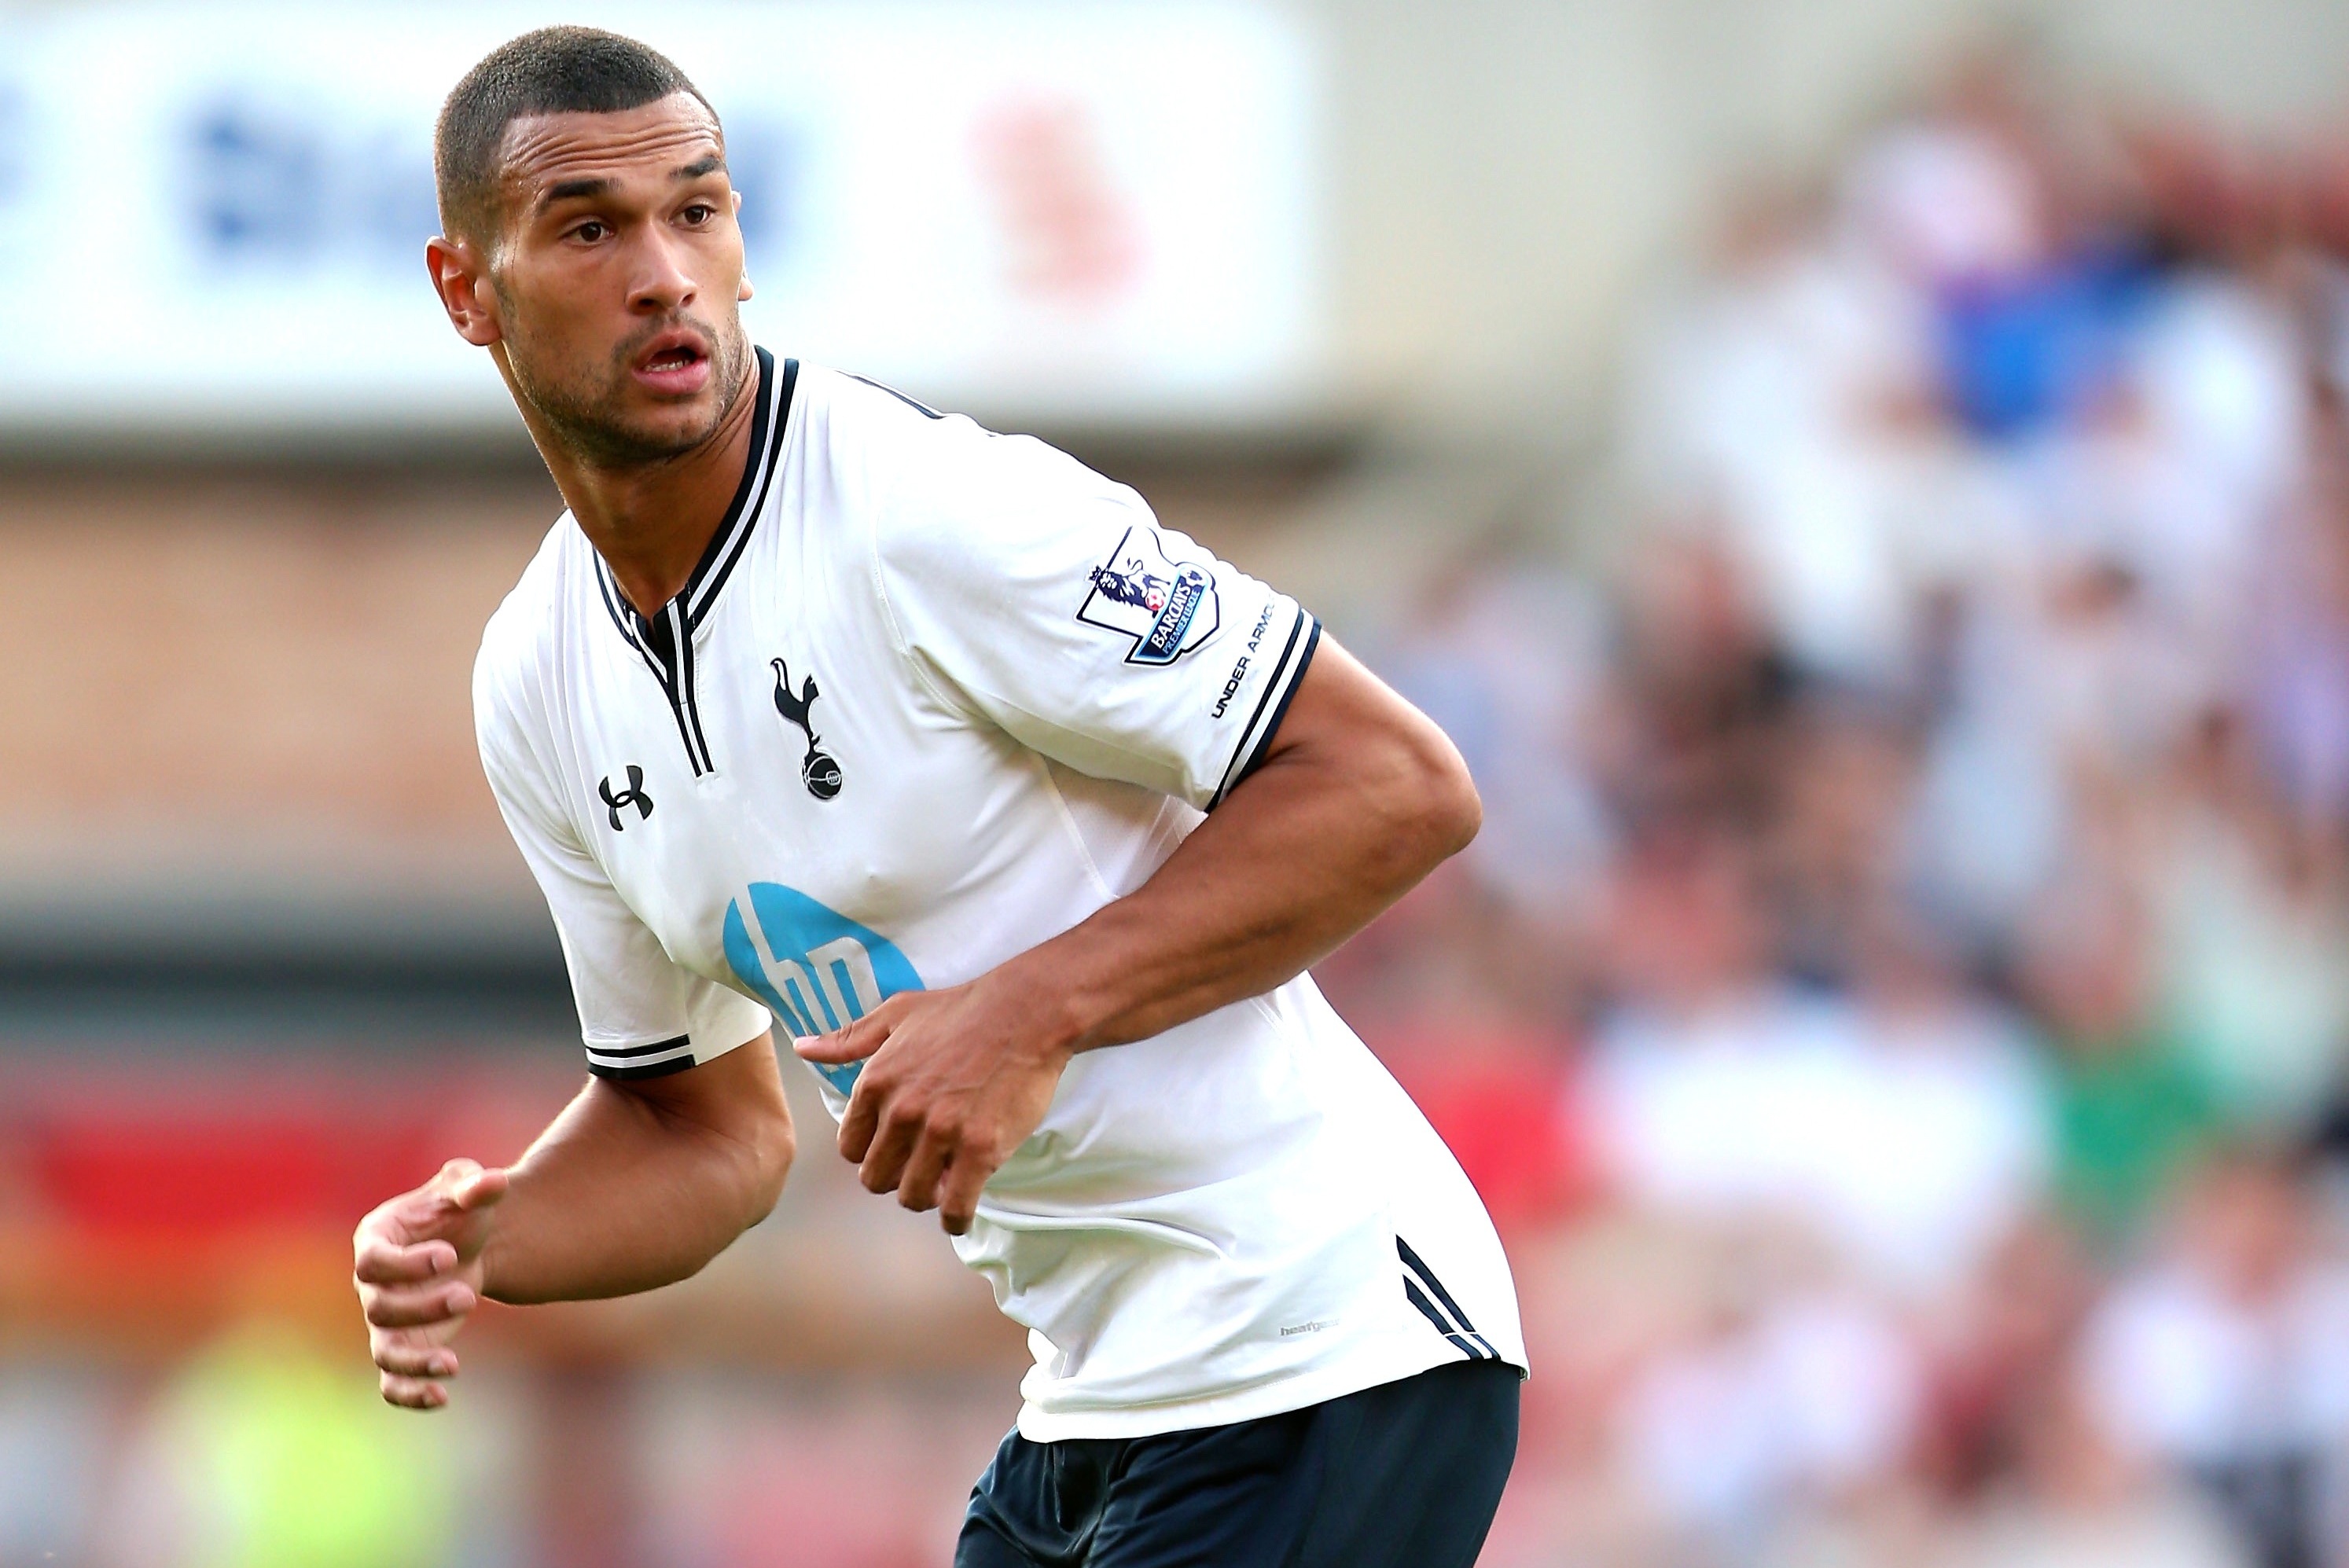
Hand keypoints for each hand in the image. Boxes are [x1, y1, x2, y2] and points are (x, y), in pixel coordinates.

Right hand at [352, 1158, 508, 1408]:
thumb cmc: (458, 1212)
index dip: (406, 1264)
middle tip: (468, 1295)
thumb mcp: (466, 1191)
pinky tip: (442, 1397)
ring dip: (415, 1360)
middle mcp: (372, 1285)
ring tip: (451, 1364)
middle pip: (380, 1308)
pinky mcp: (404, 1348)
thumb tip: (495, 1182)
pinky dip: (410, 1394)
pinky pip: (393, 1382)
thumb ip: (474, 1185)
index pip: (373, 1260)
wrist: (469, 1244)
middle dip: (423, 1306)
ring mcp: (385, 1322)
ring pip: (384, 1351)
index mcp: (376, 1241)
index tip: (449, 1256)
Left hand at [795, 980, 1070, 1234]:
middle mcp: (902, 1111)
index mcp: (876, 1082)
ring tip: (943, 1183)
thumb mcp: (897, 1015)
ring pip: (911, 1197)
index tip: (893, 1148)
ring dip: (925, 1197)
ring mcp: (941, 1133)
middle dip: (895, 1178)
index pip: (850, 1147)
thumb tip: (802, 1048)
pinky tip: (960, 1214)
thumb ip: (848, 1039)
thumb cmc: (962, 1010)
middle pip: (875, 1179)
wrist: (1027, 1012)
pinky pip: (954, 1208)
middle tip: (920, 1167)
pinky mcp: (980, 1150)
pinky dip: (955, 1219)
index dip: (870, 1152)